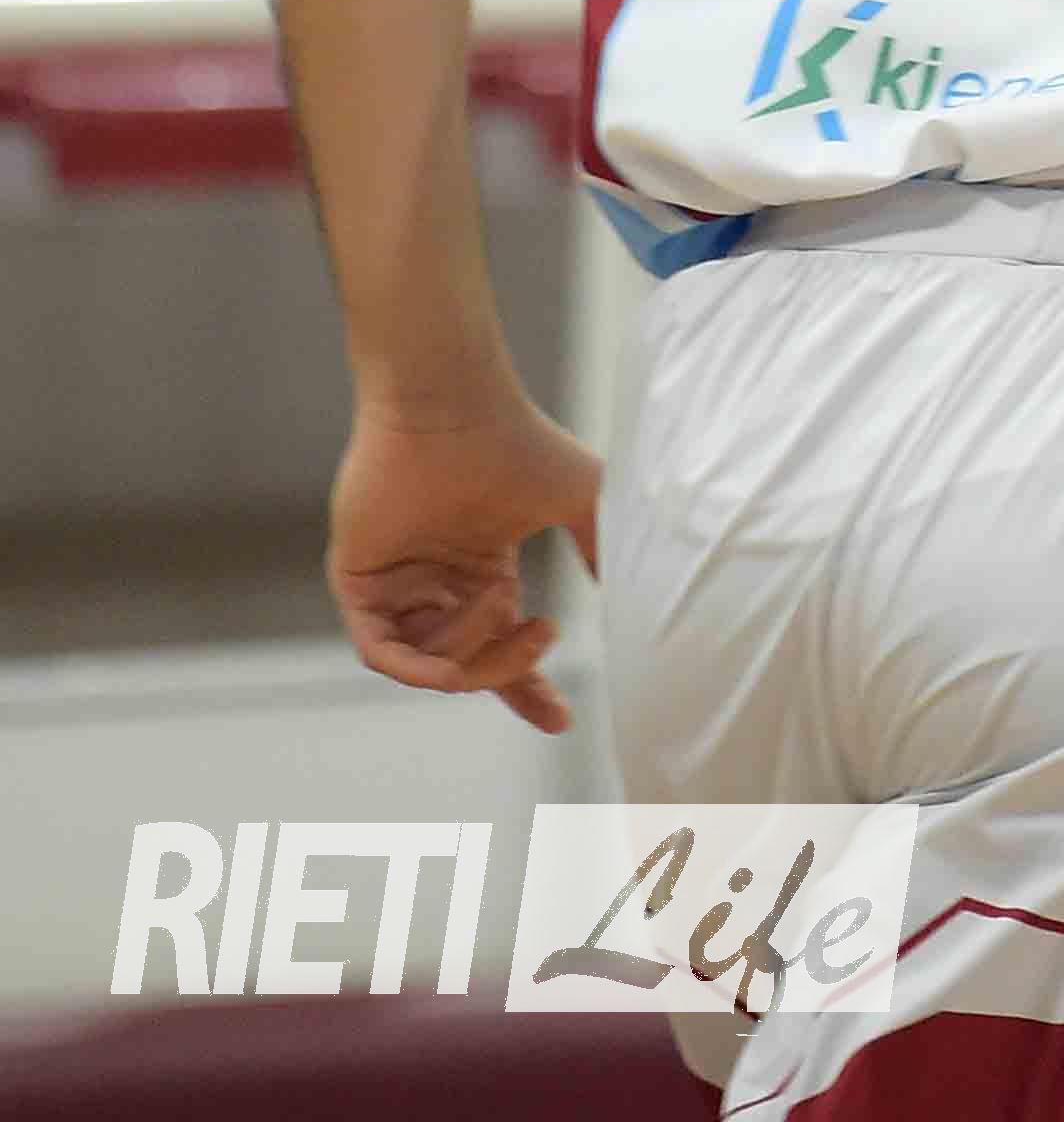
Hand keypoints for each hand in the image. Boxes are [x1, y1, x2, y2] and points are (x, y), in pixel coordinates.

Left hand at [328, 392, 602, 733]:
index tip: (561, 721)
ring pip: (430, 662)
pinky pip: (381, 652)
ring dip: (474, 649)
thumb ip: (605, 552)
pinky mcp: (358, 581)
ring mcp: (397, 584)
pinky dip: (418, 666)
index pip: (501, 649)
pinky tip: (452, 657)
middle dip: (510, 669)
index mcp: (482, 571)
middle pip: (468, 667)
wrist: (457, 407)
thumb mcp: (586, 502)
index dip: (529, 690)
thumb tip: (640, 599)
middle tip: (545, 634)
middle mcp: (437, 585)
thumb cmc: (521, 442)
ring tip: (502, 596)